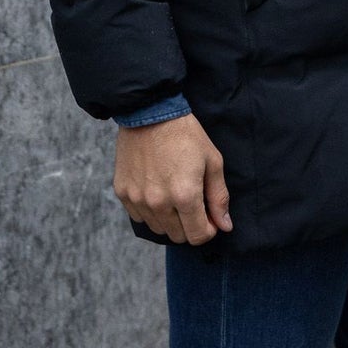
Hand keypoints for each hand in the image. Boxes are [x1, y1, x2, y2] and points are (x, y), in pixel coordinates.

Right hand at [113, 112, 232, 245]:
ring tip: (173, 193)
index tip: (208, 216)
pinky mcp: (123, 192)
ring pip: (158, 229)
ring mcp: (138, 199)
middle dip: (189, 224)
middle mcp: (159, 203)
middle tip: (192, 202)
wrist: (149, 111)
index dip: (208, 229)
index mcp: (185, 196)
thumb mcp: (212, 161)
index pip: (197, 236)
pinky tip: (156, 188)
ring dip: (169, 219)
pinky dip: (150, 210)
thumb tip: (224, 226)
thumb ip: (219, 197)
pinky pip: (139, 216)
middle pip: (178, 236)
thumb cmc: (185, 134)